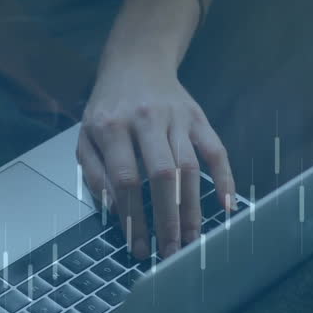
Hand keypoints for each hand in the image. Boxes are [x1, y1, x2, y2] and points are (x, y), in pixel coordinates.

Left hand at [77, 63, 234, 259]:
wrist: (135, 62)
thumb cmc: (107, 107)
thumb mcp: (86, 135)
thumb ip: (95, 172)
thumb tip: (114, 210)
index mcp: (112, 126)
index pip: (125, 178)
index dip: (133, 215)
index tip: (137, 245)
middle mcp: (146, 120)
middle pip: (162, 175)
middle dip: (167, 218)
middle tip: (169, 250)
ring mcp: (176, 118)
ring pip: (189, 167)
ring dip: (192, 208)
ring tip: (190, 239)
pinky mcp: (198, 117)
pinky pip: (215, 150)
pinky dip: (224, 179)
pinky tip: (226, 206)